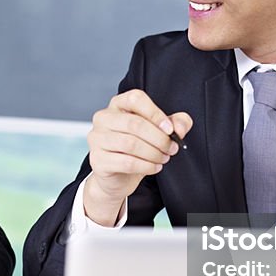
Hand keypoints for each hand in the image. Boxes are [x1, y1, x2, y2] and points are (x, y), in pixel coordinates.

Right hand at [83, 89, 192, 225]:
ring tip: (164, 158)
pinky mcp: (98, 160)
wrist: (117, 177)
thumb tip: (179, 127)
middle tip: (172, 148)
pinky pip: (126, 162)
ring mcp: (97, 139)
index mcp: (117, 104)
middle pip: (134, 123)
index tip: (170, 129)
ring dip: (153, 153)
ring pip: (130, 144)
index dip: (155, 113)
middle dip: (159, 138)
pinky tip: (155, 167)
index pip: (135, 99)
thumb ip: (175, 123)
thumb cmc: (138, 149)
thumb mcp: (159, 132)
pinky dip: (146, 166)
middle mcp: (103, 118)